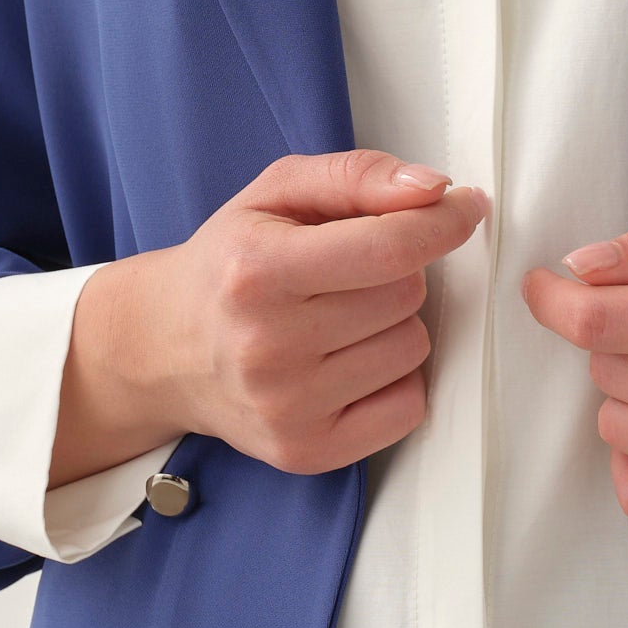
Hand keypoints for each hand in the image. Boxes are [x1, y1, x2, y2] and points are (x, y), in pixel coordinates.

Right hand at [52, 150, 489, 484]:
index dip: (442, 223)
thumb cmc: (230, 263)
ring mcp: (287, 407)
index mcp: (258, 271)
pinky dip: (394, 381)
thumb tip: (434, 190)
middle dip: (397, 274)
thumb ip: (358, 176)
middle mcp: (268, 345)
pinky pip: (408, 407)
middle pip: (407, 297)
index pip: (389, 248)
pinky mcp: (305, 451)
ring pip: (412, 350)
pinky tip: (348, 364)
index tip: (462, 209)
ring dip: (393, 327)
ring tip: (338, 321)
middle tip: (348, 276)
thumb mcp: (277, 193)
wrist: (165, 349)